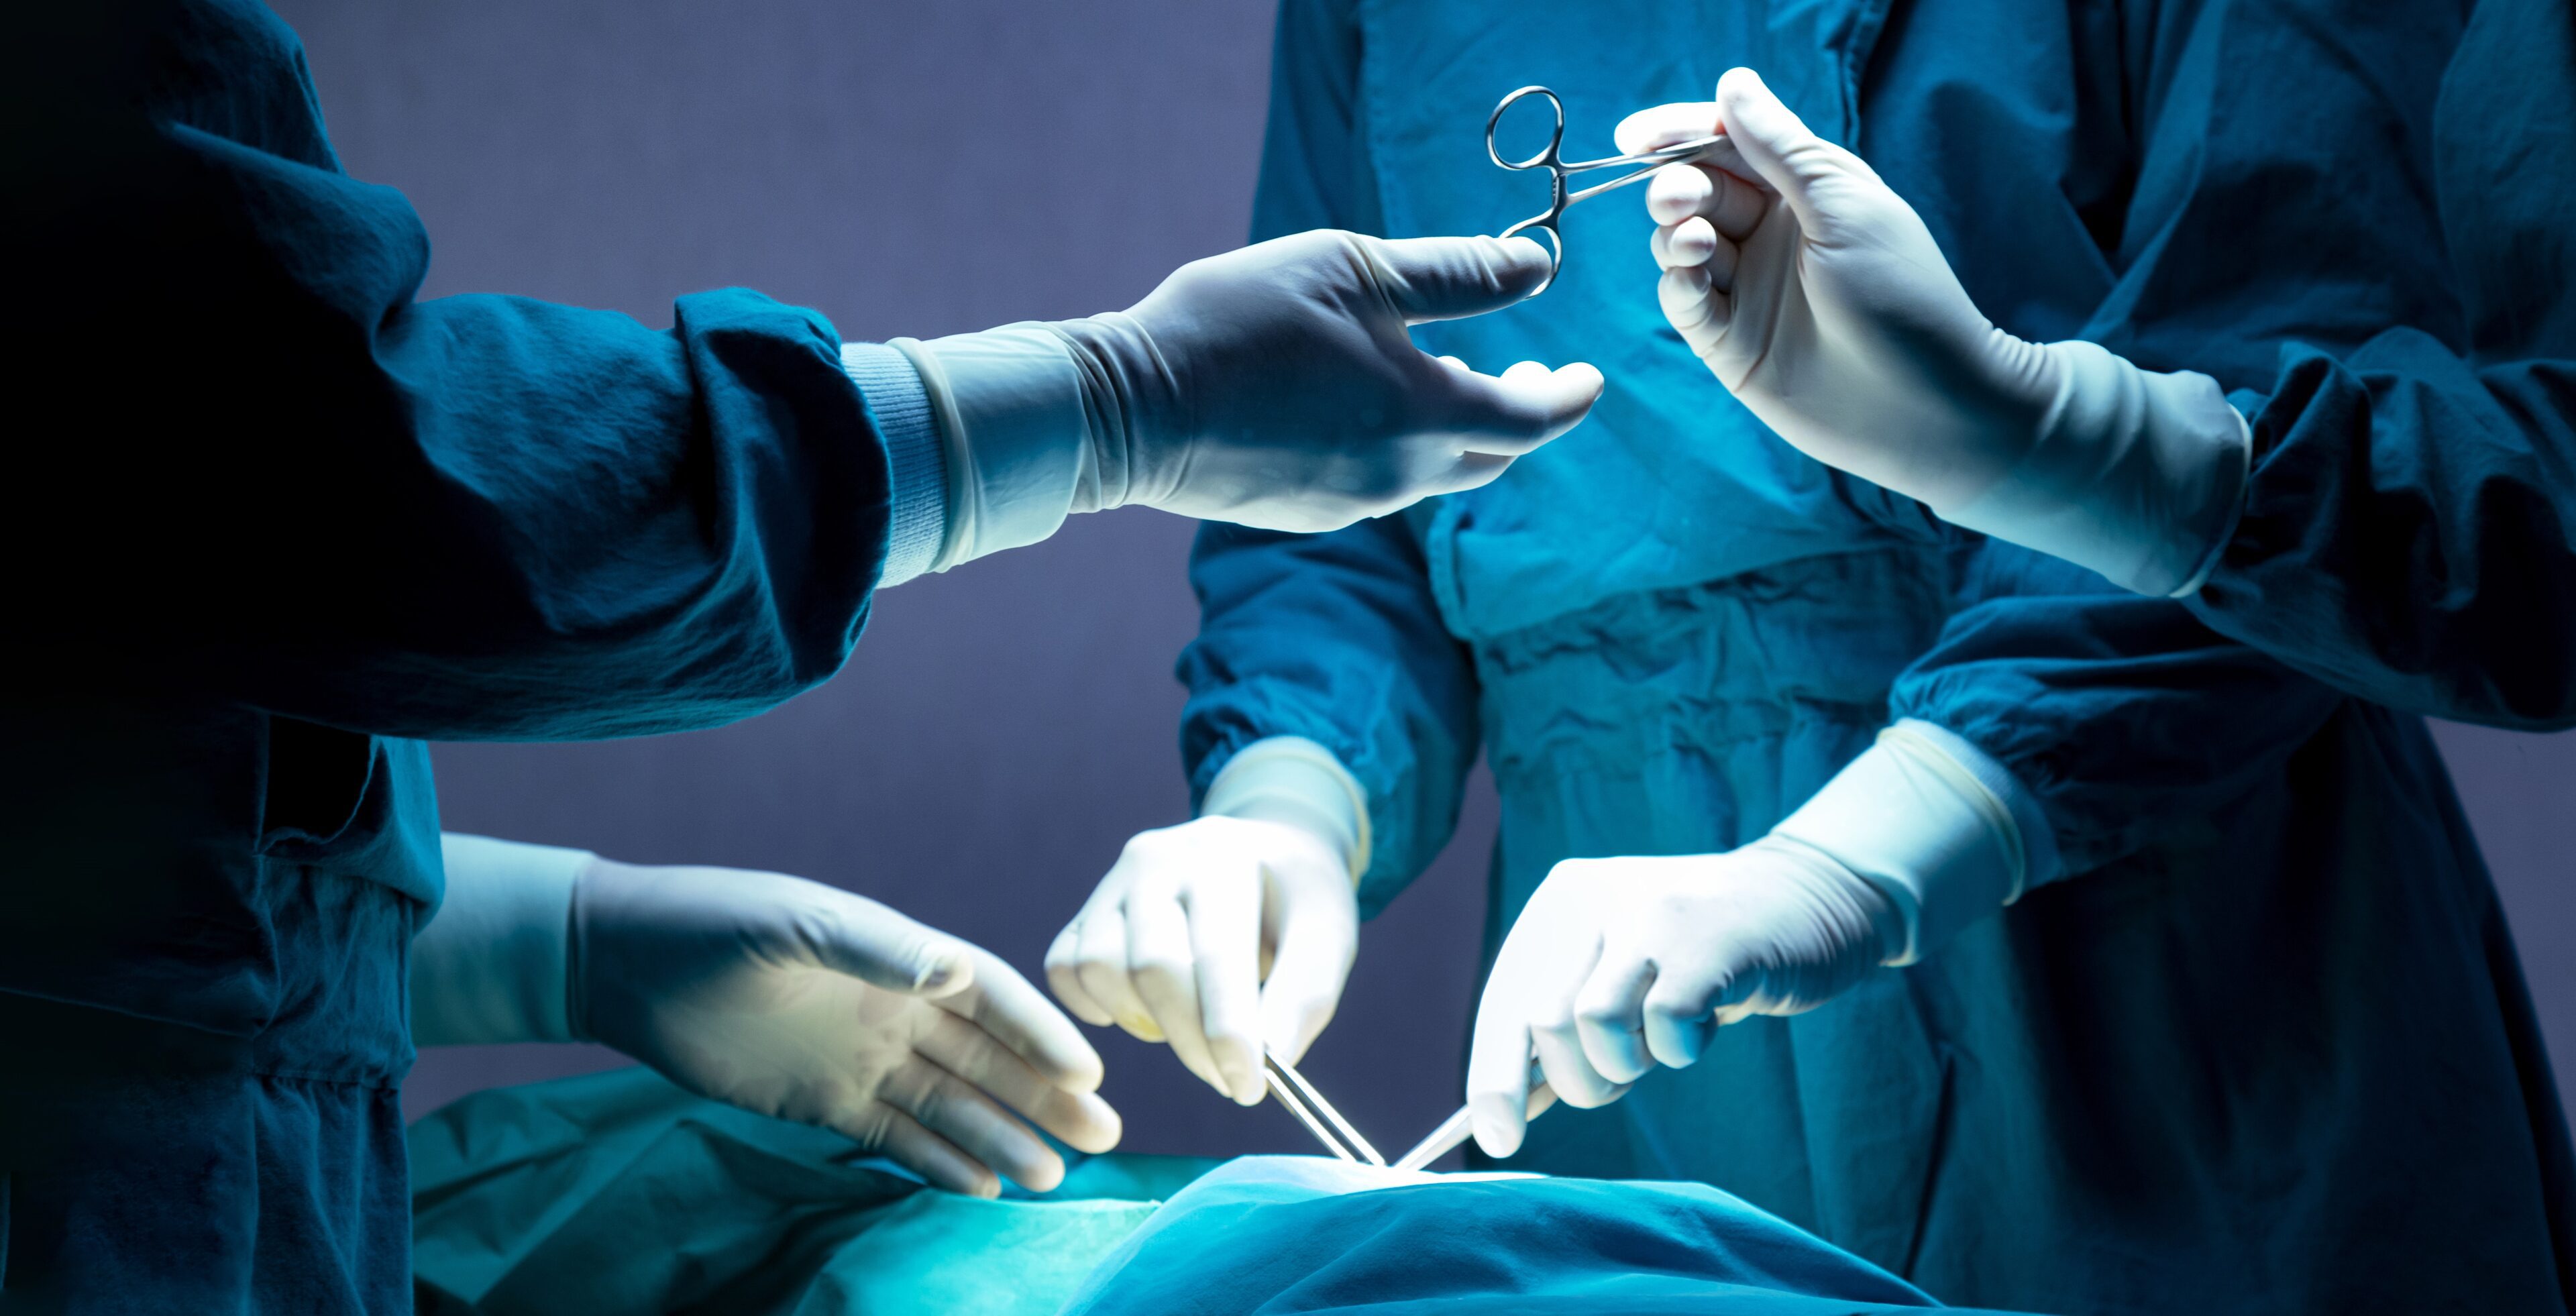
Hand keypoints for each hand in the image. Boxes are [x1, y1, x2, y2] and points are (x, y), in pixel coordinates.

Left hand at [570, 858, 1120, 1196]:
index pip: (989, 998)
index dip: (1041, 1033)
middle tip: (1105, 1136)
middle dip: (1046, 1095)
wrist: (625, 964)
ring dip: (1003, 1137)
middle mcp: (895, 1009)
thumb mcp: (792, 924)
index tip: (1090, 1071)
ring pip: (951, 1106)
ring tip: (1053, 1175)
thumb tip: (954, 973)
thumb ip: (875, 948)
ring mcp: (863, 1059)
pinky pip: (895, 1137)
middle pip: (987, 1059)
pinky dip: (939, 1162)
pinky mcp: (824, 1103)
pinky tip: (982, 1188)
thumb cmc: (711, 924)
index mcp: (898, 957)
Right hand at [1045, 816, 1358, 1104]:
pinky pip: (1063, 969)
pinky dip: (1095, 1006)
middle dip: (1192, 1041)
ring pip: (1098, 967)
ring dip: (1144, 1022)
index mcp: (1225, 857)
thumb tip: (1274, 1059)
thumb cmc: (1296, 903)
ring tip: (1192, 1028)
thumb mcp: (1328, 936)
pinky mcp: (1086, 909)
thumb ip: (1306, 995)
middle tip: (1230, 1081)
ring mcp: (1114, 882)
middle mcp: (1159, 858)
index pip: (1216, 952)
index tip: (1248, 1088)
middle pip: (1152, 966)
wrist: (1263, 854)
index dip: (1228, 1029)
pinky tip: (1145, 1012)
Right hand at [1066, 230, 1605, 530]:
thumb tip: (1542, 267)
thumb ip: (1457, 275)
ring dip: (1450, 425)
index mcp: (1426, 416)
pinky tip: (1359, 403)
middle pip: (1491, 456)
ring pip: (1432, 471)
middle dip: (1519, 413)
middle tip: (1523, 367)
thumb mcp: (1356, 270)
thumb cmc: (1241, 323)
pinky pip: (1378, 482)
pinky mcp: (1307, 512)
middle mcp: (1400, 475)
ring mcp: (1351, 504)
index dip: (1568, 396)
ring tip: (1435, 371)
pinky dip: (1395, 445)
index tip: (1588, 375)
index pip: (1534, 420)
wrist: (1130, 410)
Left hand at [1465, 836, 1895, 1157]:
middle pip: (1542, 1024)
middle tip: (1627, 1074)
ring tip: (1666, 1041)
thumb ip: (1561, 1030)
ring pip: (1594, 1025)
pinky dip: (1683, 1049)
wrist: (1806, 896)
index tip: (1498, 1140)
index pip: (1503, 1005)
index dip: (1493, 1081)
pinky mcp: (1708, 939)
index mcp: (1559, 901)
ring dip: (1630, 1064)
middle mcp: (1592, 895)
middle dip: (1580, 1079)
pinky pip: (1666, 1028)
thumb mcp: (1617, 976)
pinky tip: (1706, 1023)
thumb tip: (1499, 1116)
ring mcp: (1650, 912)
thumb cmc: (1699, 957)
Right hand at [1624, 69, 2244, 595]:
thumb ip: (1780, 150)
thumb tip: (1733, 83)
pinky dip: (1676, 281)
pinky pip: (1682, 300)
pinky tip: (1693, 274)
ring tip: (1695, 242)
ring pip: (1678, 243)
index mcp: (1803, 191)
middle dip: (1674, 185)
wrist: (1927, 408)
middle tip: (1679, 198)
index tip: (1637, 136)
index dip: (1679, 134)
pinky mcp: (1727, 342)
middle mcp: (1769, 235)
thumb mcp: (1843, 205)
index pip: (1727, 145)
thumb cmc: (1903, 298)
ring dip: (1673, 232)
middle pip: (1696, 191)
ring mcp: (1745, 289)